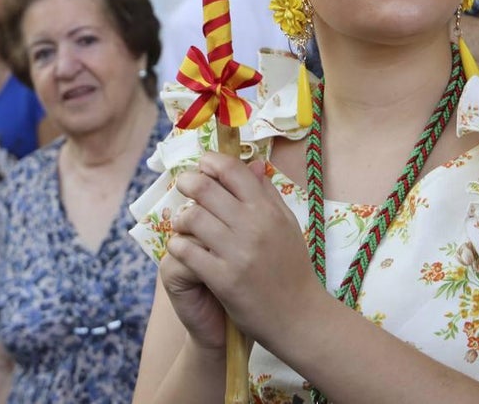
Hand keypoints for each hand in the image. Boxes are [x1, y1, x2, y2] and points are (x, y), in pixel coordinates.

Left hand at [167, 153, 322, 345]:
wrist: (299, 316)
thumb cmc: (293, 268)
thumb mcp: (287, 225)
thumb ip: (268, 194)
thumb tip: (253, 164)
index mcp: (268, 210)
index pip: (232, 170)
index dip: (211, 161)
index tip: (202, 165)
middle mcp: (253, 226)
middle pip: (206, 188)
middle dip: (187, 182)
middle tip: (183, 187)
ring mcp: (237, 253)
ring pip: (193, 217)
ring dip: (180, 217)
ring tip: (182, 223)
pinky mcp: (224, 279)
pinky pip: (187, 251)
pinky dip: (178, 245)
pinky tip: (181, 247)